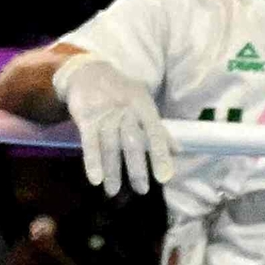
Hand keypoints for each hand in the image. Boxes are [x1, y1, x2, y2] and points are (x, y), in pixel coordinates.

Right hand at [53, 53, 173, 195]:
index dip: (161, 155)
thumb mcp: (144, 105)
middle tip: (142, 190)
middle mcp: (125, 110)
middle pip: (132, 141)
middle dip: (137, 167)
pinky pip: (89, 142)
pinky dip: (92, 161)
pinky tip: (95, 179)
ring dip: (113, 170)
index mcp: (143, 106)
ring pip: (110, 145)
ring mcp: (104, 114)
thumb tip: (179, 151)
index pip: (155, 132)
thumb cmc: (123, 93)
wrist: (89, 72)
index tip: (166, 177)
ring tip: (113, 192)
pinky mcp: (86, 118)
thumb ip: (159, 129)